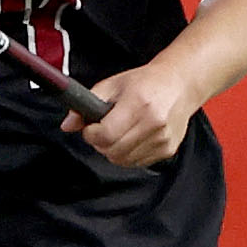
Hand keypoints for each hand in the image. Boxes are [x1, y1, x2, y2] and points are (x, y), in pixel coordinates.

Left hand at [65, 64, 201, 167]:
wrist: (179, 85)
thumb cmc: (145, 83)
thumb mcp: (112, 86)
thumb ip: (86, 105)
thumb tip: (67, 125)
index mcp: (139, 104)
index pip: (105, 135)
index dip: (91, 134)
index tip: (91, 127)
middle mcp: (154, 123)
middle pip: (112, 151)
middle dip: (100, 142)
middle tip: (104, 129)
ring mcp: (163, 139)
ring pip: (122, 160)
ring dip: (114, 149)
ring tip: (120, 131)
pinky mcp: (168, 150)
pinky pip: (136, 162)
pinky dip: (128, 154)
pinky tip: (133, 137)